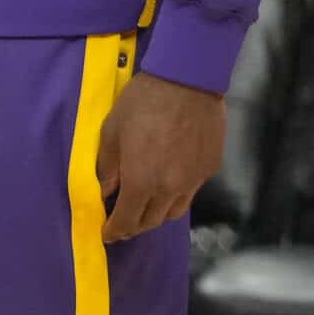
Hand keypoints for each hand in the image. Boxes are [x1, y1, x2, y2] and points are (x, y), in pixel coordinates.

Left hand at [93, 70, 225, 241]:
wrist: (187, 80)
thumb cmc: (143, 101)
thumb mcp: (112, 130)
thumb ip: (107, 166)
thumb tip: (104, 191)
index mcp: (141, 181)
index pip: (127, 220)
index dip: (115, 231)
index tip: (107, 234)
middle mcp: (170, 188)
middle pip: (151, 221)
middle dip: (134, 225)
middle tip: (122, 220)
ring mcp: (193, 181)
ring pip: (173, 212)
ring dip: (156, 215)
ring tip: (144, 206)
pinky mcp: (209, 169)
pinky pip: (190, 192)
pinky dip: (175, 194)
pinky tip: (167, 182)